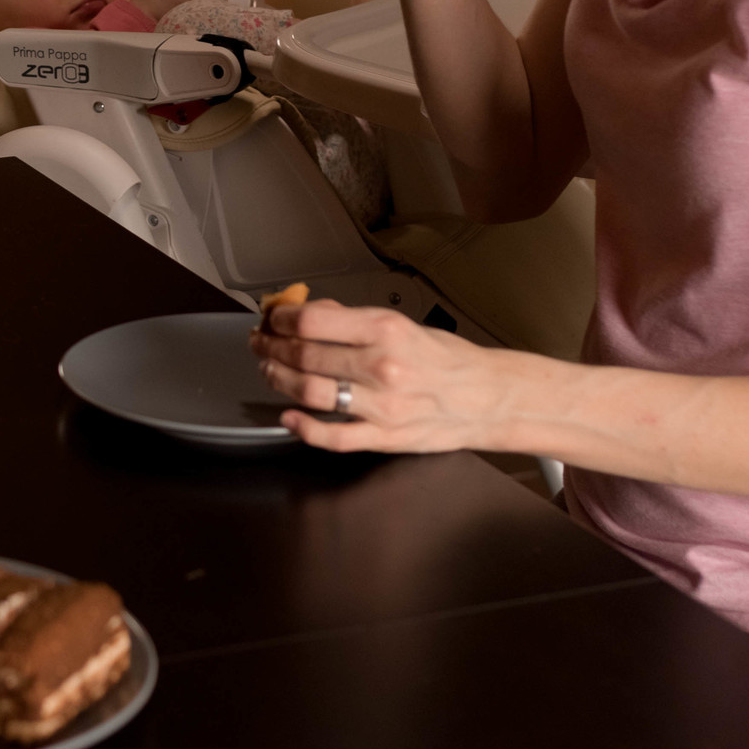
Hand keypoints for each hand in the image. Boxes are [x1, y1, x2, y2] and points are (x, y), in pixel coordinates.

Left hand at [247, 297, 507, 453]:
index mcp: (385, 330)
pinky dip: (303, 428)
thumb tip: (307, 311)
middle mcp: (381, 366)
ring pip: (310, 393)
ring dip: (279, 380)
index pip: (312, 322)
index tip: (271, 319)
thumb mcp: (402, 324)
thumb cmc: (444, 358)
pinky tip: (287, 416)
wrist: (487, 397)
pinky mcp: (384, 437)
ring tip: (268, 371)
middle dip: (271, 348)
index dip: (280, 319)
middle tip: (260, 343)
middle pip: (304, 356)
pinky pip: (333, 437)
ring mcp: (381, 406)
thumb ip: (353, 319)